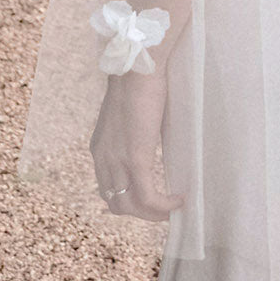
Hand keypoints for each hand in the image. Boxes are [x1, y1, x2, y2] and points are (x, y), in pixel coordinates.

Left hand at [89, 67, 184, 221]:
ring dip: (153, 214)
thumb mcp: (128, 114)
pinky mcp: (135, 159)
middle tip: (164, 208)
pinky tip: (179, 200)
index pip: (107, 189)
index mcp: (99, 149)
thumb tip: (148, 140)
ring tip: (173, 207)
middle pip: (117, 204)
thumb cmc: (138, 82)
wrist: (138, 66)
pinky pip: (148, 197)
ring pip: (131, 207)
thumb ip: (132, 133)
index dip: (127, 201)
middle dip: (141, 212)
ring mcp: (117, 160)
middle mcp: (103, 158)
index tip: (149, 201)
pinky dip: (164, 205)